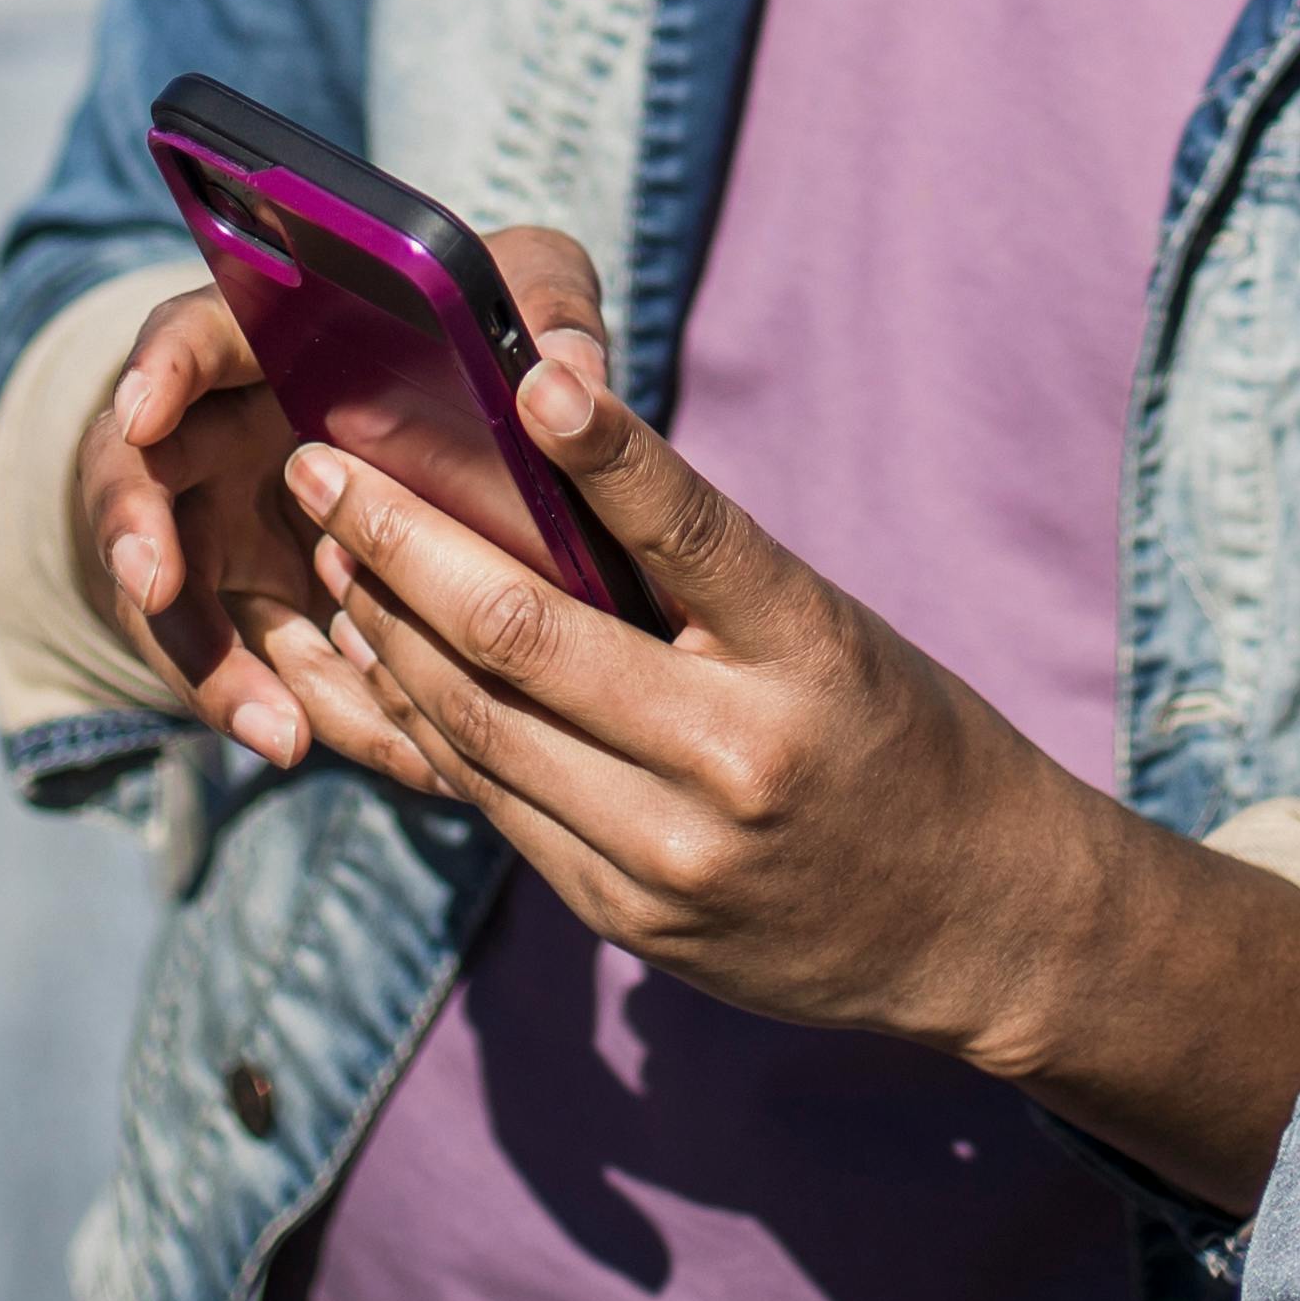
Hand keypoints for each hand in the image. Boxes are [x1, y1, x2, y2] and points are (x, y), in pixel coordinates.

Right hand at [73, 233, 613, 772]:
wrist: (452, 429)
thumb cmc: (468, 339)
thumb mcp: (513, 291)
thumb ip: (544, 304)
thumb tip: (570, 377)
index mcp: (259, 340)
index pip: (188, 334)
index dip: (159, 368)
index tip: (144, 411)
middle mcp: (213, 437)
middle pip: (138, 482)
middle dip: (136, 535)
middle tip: (152, 584)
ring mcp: (217, 535)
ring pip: (182, 610)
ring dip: (220, 672)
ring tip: (286, 734)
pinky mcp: (254, 619)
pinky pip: (265, 677)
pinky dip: (320, 718)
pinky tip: (403, 761)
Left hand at [264, 337, 1299, 1205]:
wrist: (981, 922)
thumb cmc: (898, 732)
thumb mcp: (827, 630)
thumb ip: (696, 578)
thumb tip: (539, 479)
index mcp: (807, 652)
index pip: (688, 530)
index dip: (602, 451)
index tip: (523, 378)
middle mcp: (737, 757)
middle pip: (526, 638)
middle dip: (399, 545)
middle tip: (318, 469)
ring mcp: (674, 857)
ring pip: (482, 727)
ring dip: (388, 631)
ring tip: (328, 552)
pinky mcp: (631, 922)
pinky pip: (500, 806)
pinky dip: (430, 725)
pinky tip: (384, 661)